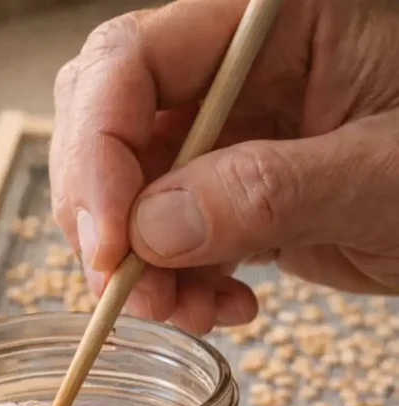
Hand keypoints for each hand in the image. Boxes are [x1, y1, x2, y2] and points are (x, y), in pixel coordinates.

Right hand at [51, 0, 398, 333]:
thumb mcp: (383, 176)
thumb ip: (270, 191)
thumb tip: (153, 229)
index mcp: (269, 26)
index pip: (132, 61)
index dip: (99, 150)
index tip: (111, 244)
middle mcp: (232, 72)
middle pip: (108, 123)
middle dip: (105, 214)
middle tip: (126, 288)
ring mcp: (227, 135)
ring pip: (130, 194)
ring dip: (141, 269)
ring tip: (194, 312)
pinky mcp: (230, 194)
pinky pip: (167, 240)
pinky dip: (178, 286)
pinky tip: (226, 306)